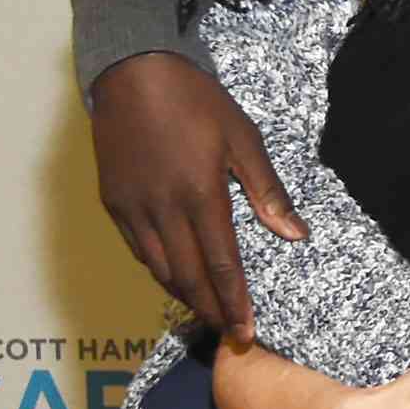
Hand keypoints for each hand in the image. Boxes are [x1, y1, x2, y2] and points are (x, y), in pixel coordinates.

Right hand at [90, 53, 305, 342]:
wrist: (133, 73)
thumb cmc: (197, 102)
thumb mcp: (243, 139)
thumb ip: (268, 191)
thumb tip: (296, 234)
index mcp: (200, 196)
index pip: (221, 265)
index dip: (235, 302)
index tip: (247, 331)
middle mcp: (161, 210)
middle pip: (188, 277)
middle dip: (211, 310)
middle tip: (230, 335)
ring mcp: (132, 208)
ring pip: (159, 269)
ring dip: (184, 295)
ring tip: (208, 312)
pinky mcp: (112, 202)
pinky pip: (138, 249)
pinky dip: (160, 269)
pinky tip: (177, 275)